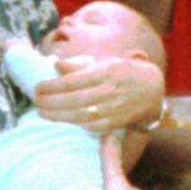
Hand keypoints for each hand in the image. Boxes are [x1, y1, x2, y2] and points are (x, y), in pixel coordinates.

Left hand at [35, 56, 164, 132]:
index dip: (53, 86)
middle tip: (36, 102)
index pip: (74, 80)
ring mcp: (116, 107)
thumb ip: (81, 66)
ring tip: (43, 113)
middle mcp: (111, 89)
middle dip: (51, 102)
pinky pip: (95, 126)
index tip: (38, 88)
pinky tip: (65, 122)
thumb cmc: (125, 73)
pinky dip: (79, 125)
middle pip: (75, 99)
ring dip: (60, 115)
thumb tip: (57, 65)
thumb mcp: (107, 62)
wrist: (154, 88)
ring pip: (82, 114)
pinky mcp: (119, 121)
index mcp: (107, 71)